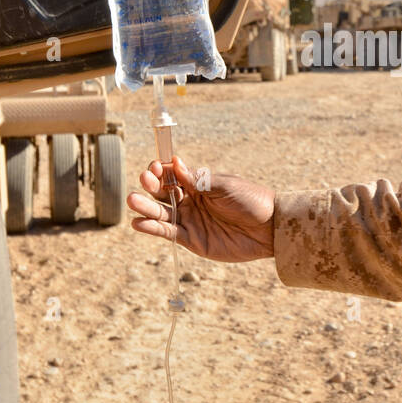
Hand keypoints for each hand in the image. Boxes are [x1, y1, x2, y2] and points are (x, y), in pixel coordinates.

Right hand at [128, 156, 274, 262]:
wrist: (269, 229)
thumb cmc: (251, 201)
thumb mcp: (224, 186)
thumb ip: (199, 179)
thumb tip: (176, 162)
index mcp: (199, 184)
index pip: (173, 175)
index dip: (162, 170)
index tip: (155, 166)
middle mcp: (190, 201)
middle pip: (163, 193)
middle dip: (150, 185)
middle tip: (143, 180)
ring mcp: (189, 220)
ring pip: (161, 212)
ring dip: (145, 206)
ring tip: (132, 200)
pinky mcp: (191, 239)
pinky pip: (167, 233)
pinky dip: (152, 228)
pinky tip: (138, 223)